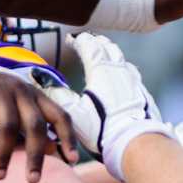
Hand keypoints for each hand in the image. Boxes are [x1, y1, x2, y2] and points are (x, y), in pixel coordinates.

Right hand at [0, 67, 73, 182]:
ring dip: (5, 156)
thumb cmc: (0, 97)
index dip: (69, 138)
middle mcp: (22, 91)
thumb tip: (52, 150)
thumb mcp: (21, 107)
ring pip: (8, 127)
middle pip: (35, 125)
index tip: (73, 161)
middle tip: (34, 180)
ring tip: (0, 176)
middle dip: (36, 155)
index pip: (60, 116)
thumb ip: (36, 126)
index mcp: (37, 96)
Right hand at [51, 33, 171, 178]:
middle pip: (108, 48)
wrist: (136, 143)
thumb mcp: (72, 112)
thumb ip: (56, 94)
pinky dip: (123, 69)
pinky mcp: (143, 94)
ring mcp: (134, 81)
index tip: (71, 40)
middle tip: (88, 41)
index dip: (79, 41)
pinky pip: (132, 74)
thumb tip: (39, 80)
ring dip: (112, 53)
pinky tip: (122, 75)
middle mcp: (120, 71)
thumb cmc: (102, 129)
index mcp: (101, 71)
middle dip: (97, 42)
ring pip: (122, 59)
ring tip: (105, 53)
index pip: (90, 46)